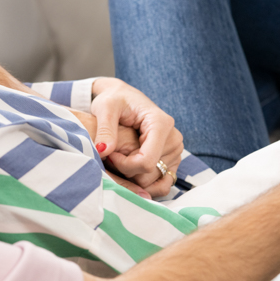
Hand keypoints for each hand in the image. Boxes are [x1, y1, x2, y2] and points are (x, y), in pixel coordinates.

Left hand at [90, 78, 182, 196]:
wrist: (123, 97)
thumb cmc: (114, 99)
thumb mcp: (105, 108)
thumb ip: (105, 129)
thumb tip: (103, 151)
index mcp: (161, 124)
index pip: (146, 161)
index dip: (124, 165)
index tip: (109, 154)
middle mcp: (174, 138)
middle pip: (150, 173)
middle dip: (126, 170)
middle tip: (112, 154)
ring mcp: (175, 151)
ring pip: (153, 180)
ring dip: (133, 176)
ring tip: (120, 157)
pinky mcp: (172, 159)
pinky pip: (162, 183)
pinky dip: (144, 183)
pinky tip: (129, 170)